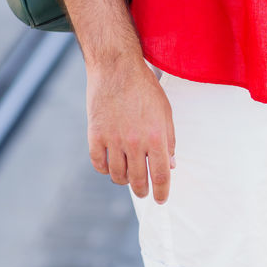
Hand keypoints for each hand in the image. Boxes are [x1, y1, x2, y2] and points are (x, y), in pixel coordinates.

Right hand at [86, 55, 175, 203]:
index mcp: (156, 136)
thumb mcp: (165, 111)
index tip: (161, 199)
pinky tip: (110, 164)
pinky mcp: (95, 135)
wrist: (116, 67)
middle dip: (143, 191)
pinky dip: (105, 169)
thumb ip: (169, 139)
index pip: (161, 175)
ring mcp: (113, 140)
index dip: (162, 192)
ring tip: (128, 176)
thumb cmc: (144, 87)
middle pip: (138, 181)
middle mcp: (135, 142)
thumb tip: (170, 166)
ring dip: (124, 180)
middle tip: (144, 192)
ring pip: (117, 176)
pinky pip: (99, 164)